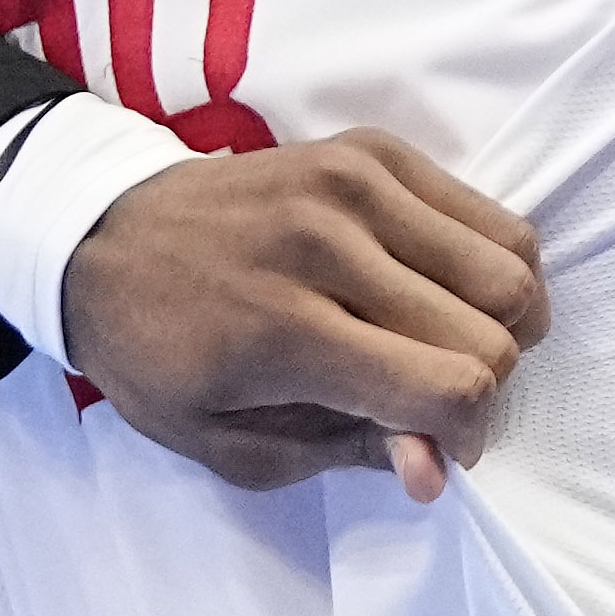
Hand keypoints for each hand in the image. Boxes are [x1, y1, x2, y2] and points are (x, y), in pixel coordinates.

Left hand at [65, 129, 546, 499]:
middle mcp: (327, 243)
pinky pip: (489, 214)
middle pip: (493, 330)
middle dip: (482, 385)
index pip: (447, 386)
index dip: (466, 436)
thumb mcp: (229, 443)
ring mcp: (355, 183)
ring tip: (447, 341)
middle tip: (430, 398)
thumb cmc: (161, 354)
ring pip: (512, 264)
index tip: (436, 449)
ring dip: (500, 323)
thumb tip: (436, 466)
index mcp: (284, 329)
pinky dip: (486, 264)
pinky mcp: (372, 149)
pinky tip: (439, 289)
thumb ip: (343, 453)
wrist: (103, 236)